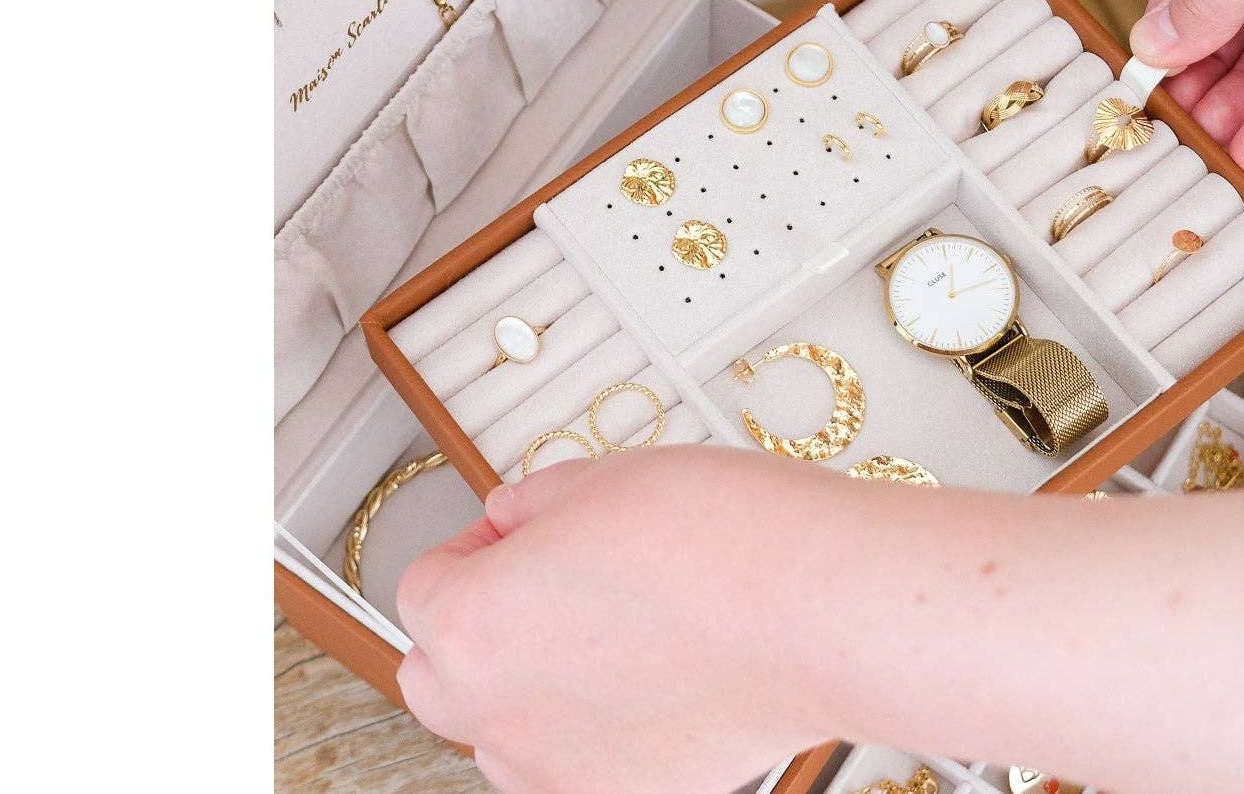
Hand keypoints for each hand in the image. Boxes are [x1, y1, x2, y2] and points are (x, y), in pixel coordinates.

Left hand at [395, 447, 836, 793]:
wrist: (820, 610)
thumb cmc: (724, 541)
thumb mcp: (601, 478)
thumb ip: (531, 504)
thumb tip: (514, 518)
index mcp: (469, 625)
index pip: (424, 585)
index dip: (477, 544)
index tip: (517, 531)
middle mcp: (496, 715)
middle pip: (440, 674)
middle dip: (479, 625)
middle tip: (549, 580)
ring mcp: (559, 770)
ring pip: (504, 730)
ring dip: (529, 683)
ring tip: (612, 631)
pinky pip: (574, 764)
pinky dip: (593, 729)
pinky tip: (652, 678)